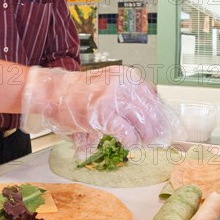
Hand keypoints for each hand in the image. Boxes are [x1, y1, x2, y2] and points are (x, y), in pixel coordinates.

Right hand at [20, 65, 182, 153]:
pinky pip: (126, 131)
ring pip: (142, 121)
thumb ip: (128, 96)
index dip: (161, 113)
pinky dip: (131, 140)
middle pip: (151, 110)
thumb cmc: (79, 92)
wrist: (53, 92)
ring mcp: (113, 99)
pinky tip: (129, 143)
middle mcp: (123, 84)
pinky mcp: (103, 114)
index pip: (153, 95)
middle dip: (157, 128)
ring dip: (145, 136)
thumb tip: (148, 116)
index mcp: (126, 76)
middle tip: (158, 139)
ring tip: (143, 142)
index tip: (166, 124)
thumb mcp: (109, 84)